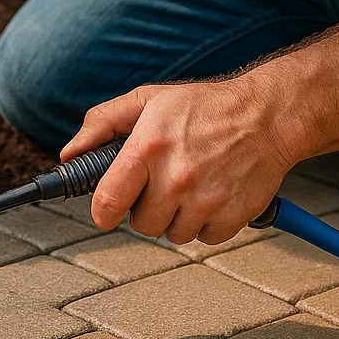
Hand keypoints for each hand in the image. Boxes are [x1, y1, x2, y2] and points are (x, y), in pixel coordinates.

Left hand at [60, 74, 300, 244]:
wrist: (266, 115)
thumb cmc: (205, 107)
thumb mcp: (148, 100)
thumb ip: (102, 123)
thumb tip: (71, 153)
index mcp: (149, 147)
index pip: (107, 202)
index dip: (102, 211)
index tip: (107, 210)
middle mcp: (176, 176)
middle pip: (141, 223)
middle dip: (146, 207)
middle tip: (162, 183)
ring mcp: (206, 199)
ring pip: (172, 234)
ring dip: (177, 216)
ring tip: (190, 185)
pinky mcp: (232, 215)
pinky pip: (204, 238)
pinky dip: (205, 223)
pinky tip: (211, 194)